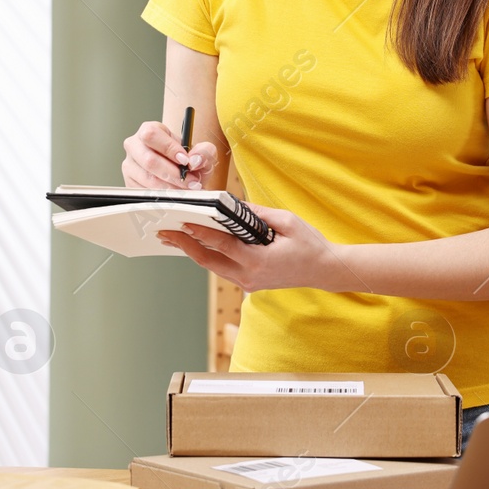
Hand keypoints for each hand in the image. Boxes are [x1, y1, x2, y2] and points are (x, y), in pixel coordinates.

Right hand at [123, 120, 217, 190]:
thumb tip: (195, 160)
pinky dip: (162, 197)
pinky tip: (175, 196)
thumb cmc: (188, 161)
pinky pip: (143, 192)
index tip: (186, 162)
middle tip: (190, 182)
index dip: (169, 149)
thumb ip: (205, 151)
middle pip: (148, 160)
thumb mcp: (202, 152)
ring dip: (170, 188)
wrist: (183, 176)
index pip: (152, 135)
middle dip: (173, 174)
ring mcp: (129, 166)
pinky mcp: (129, 183)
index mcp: (149, 130)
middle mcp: (134, 146)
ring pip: (147, 179)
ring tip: (187, 191)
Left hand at [156, 204, 348, 292]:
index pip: (222, 245)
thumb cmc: (310, 244)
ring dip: (192, 252)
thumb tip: (231, 205)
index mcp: (258, 261)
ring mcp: (248, 283)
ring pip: (212, 267)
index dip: (200, 233)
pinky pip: (222, 268)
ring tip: (173, 238)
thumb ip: (257, 215)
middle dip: (184, 246)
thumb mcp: (287, 222)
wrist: (325, 270)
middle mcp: (249, 276)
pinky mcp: (249, 282)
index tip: (182, 223)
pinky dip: (207, 256)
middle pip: (208, 261)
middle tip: (164, 233)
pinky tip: (196, 246)